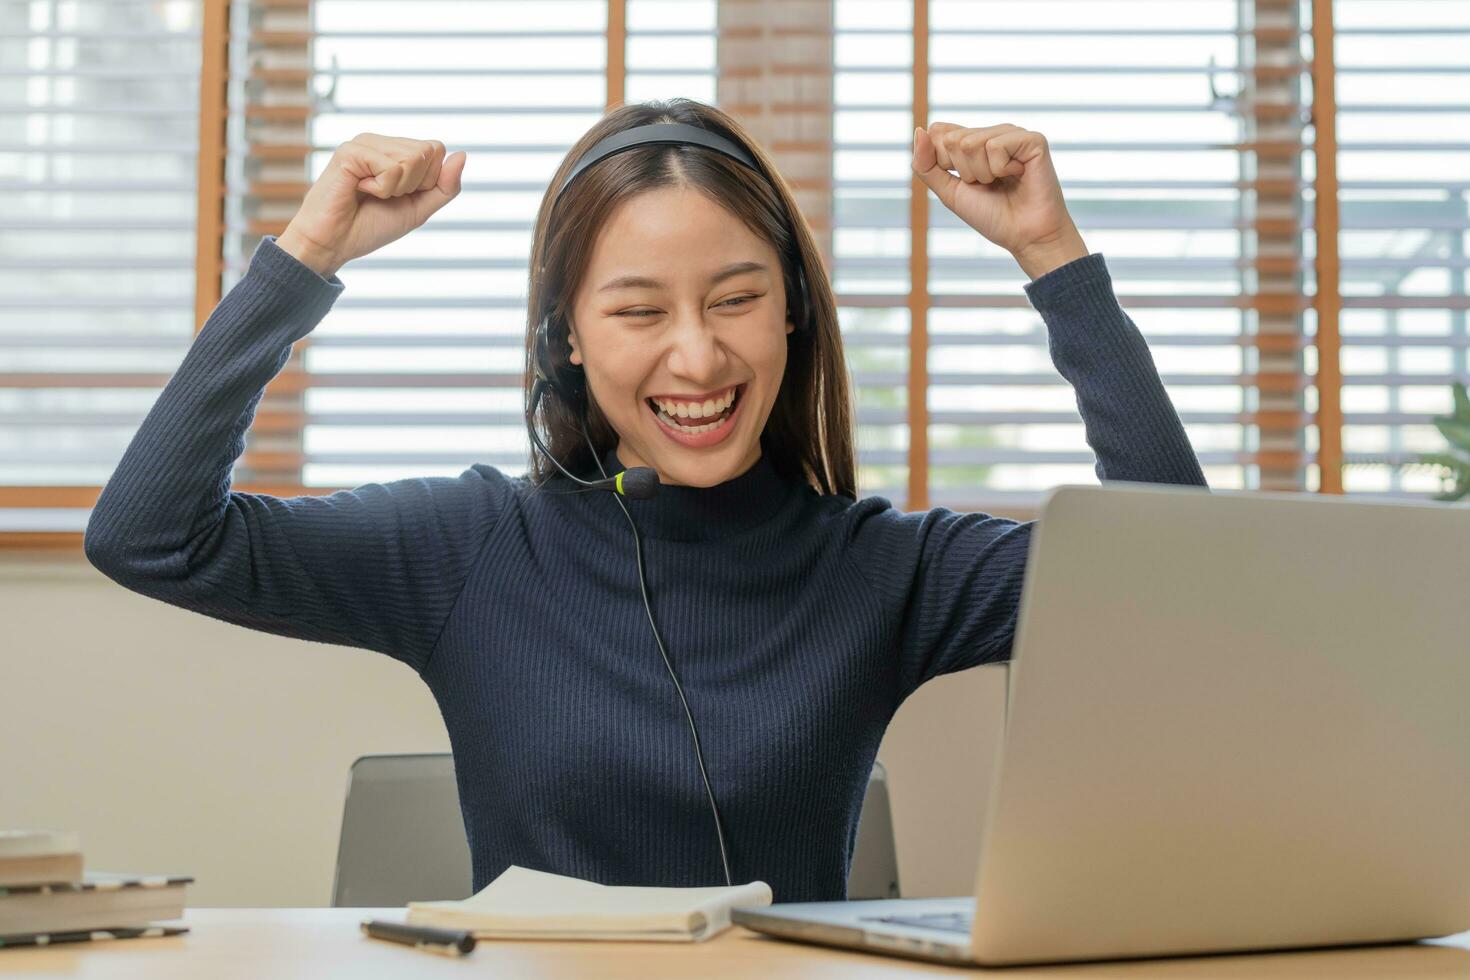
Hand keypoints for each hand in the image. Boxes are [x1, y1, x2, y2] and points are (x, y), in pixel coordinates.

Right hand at [276, 133, 466, 278]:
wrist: (334, 243)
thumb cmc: (371, 226)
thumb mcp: (419, 209)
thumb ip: (444, 186)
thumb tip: (462, 155)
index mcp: (397, 151)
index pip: (437, 150)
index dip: (427, 181)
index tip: (400, 195)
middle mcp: (382, 142)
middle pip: (429, 151)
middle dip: (414, 184)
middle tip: (383, 195)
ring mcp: (365, 143)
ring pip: (412, 158)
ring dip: (396, 187)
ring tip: (369, 193)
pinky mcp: (350, 150)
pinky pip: (391, 167)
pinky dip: (381, 188)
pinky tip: (358, 189)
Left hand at [911, 122, 1087, 279]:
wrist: (1025, 236)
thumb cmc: (991, 216)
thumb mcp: (949, 192)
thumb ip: (926, 165)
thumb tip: (919, 130)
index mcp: (973, 141)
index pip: (939, 131)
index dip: (943, 162)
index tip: (966, 181)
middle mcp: (992, 133)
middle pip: (953, 139)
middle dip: (964, 172)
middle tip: (989, 185)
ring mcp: (1013, 133)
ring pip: (971, 143)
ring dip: (982, 174)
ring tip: (1004, 182)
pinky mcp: (1032, 139)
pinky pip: (995, 146)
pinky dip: (1000, 169)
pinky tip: (1019, 174)